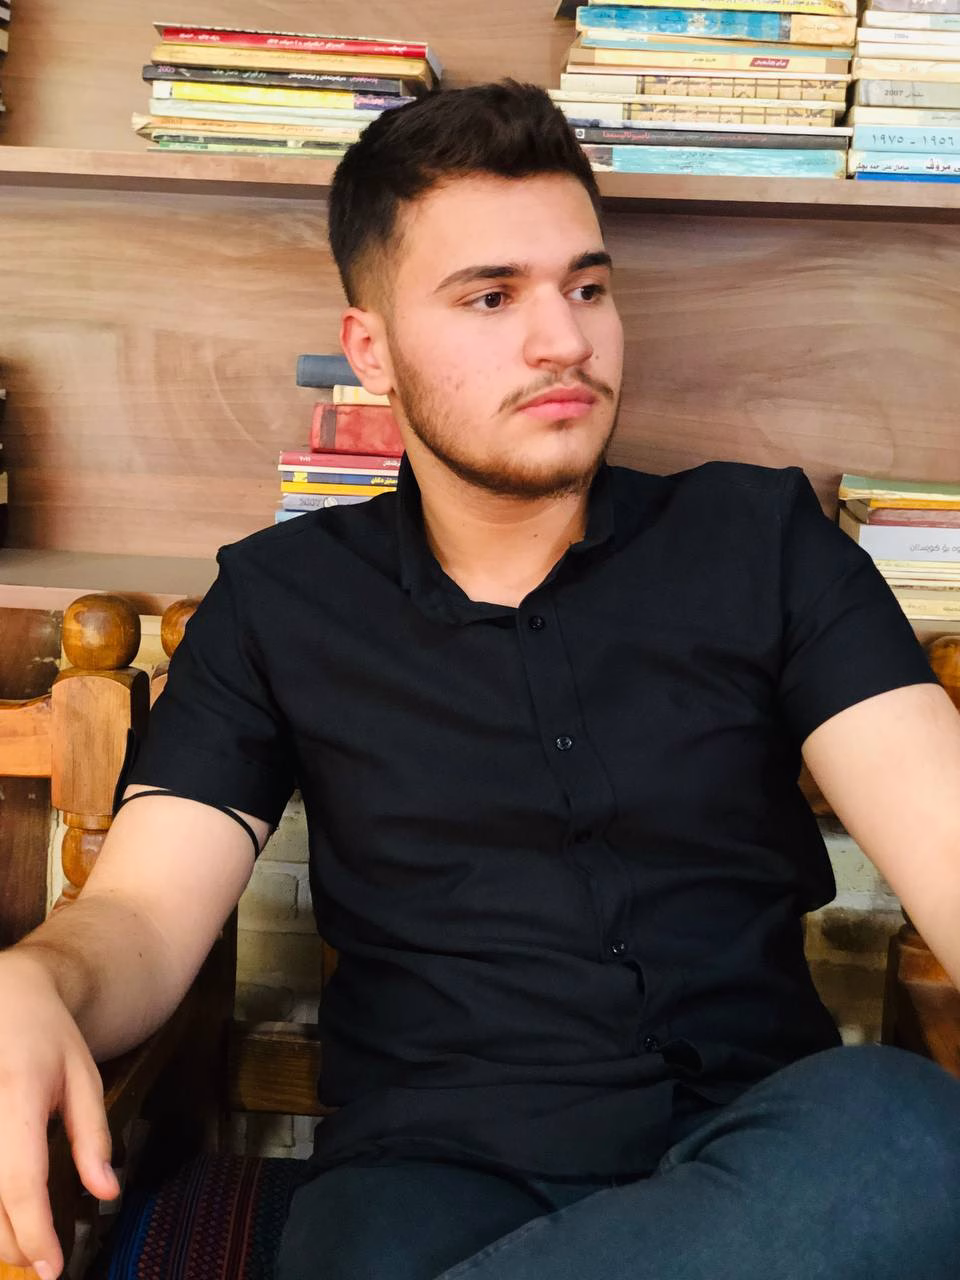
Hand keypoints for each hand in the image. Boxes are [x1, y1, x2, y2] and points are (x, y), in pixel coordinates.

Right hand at [0, 951, 118, 1278]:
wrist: (5, 994)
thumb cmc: (47, 1037)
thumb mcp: (84, 1077)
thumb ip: (92, 1136)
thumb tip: (106, 1193)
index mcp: (18, 1092)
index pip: (22, 1180)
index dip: (35, 1233)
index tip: (52, 1269)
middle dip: (13, 1245)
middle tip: (41, 1255)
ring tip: (22, 1238)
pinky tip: (4, 1209)